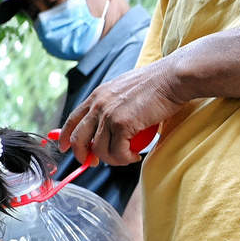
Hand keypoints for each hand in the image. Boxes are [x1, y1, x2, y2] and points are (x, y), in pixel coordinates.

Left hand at [59, 60, 185, 165]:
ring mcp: (109, 115)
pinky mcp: (122, 124)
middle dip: (82, 156)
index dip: (65, 137)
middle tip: (93, 163)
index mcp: (97, 95)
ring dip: (112, 159)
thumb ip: (110, 107)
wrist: (174, 77)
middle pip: (78, 139)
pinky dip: (125, 159)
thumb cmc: (156, 85)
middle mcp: (99, 105)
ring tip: (126, 157)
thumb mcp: (123, 91)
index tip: (65, 149)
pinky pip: (117, 153)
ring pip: (99, 150)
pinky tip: (134, 156)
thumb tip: (103, 129)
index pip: (72, 120)